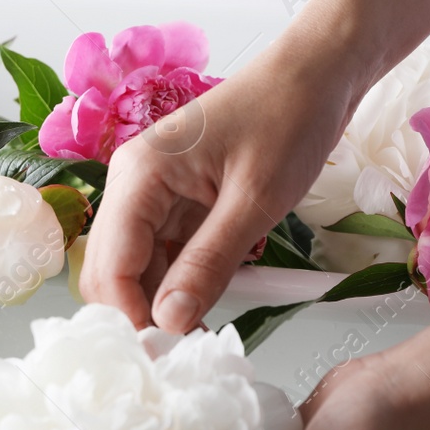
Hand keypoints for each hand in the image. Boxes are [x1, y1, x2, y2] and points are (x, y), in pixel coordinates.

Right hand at [79, 43, 360, 332]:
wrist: (318, 73)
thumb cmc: (289, 118)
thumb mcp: (255, 200)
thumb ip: (208, 263)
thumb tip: (170, 323)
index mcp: (139, 175)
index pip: (111, 265)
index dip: (131, 316)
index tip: (166, 356)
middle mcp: (133, 185)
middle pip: (111, 271)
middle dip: (137, 314)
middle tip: (181, 355)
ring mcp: (153, 195)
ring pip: (137, 269)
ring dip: (159, 304)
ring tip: (197, 340)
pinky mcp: (177, 203)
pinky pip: (165, 256)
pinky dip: (180, 285)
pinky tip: (205, 308)